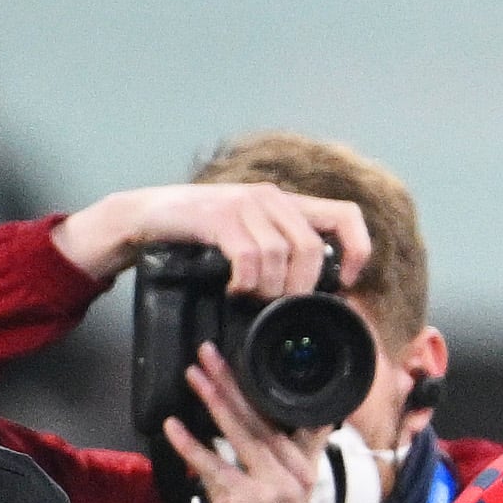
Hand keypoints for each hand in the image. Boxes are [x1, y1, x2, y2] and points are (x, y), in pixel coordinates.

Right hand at [57, 182, 366, 296]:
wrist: (145, 215)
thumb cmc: (199, 233)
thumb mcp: (248, 236)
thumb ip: (281, 251)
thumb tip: (312, 292)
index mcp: (286, 203)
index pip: (346, 215)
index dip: (356, 249)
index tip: (343, 282)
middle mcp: (270, 197)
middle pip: (311, 248)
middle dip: (299, 287)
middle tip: (276, 305)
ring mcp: (244, 204)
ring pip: (281, 256)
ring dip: (268, 288)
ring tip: (249, 296)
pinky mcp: (218, 217)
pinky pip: (249, 257)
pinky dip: (245, 282)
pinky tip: (233, 288)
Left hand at [163, 352, 332, 502]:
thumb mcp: (274, 502)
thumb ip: (254, 468)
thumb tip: (222, 443)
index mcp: (304, 471)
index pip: (289, 420)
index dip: (268, 388)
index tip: (248, 358)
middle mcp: (294, 473)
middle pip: (260, 417)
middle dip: (233, 381)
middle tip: (210, 352)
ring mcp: (274, 485)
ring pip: (241, 432)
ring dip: (214, 399)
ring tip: (193, 374)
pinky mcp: (248, 500)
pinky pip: (215, 465)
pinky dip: (192, 445)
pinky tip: (174, 427)